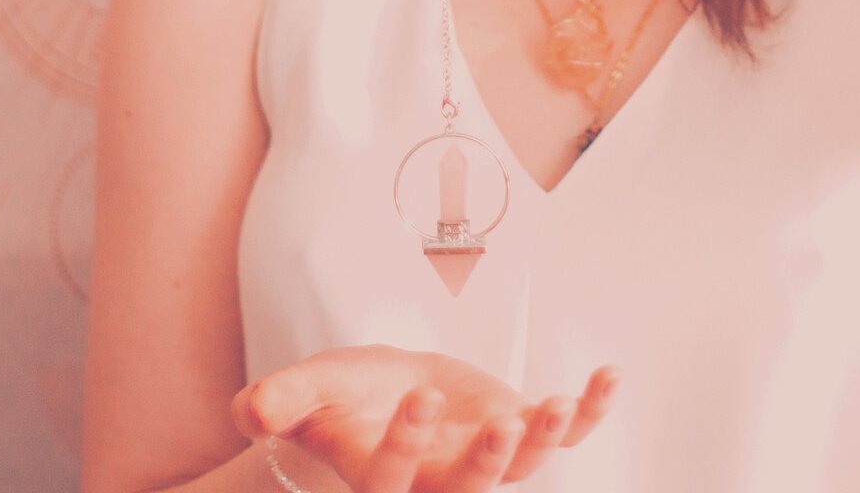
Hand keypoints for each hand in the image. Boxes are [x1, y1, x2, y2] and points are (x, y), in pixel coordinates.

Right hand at [231, 343, 620, 491]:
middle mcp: (436, 480)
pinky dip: (589, 412)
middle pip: (466, 490)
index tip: (419, 395)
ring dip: (544, 441)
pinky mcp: (516, 434)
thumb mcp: (308, 389)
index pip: (391, 479)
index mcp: (379, 476)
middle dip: (487, 463)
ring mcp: (483, 461)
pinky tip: (608, 378)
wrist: (386, 393)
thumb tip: (251, 410)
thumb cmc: (341, 397)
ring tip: (555, 403)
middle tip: (501, 426)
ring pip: (520, 469)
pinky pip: (563, 433)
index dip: (406, 446)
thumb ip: (280, 400)